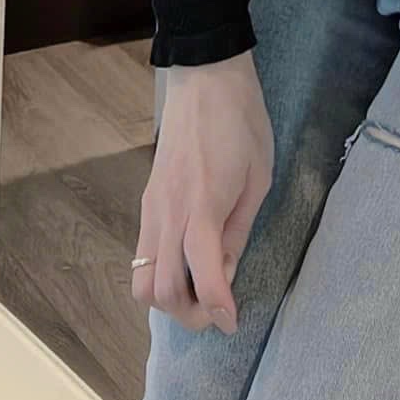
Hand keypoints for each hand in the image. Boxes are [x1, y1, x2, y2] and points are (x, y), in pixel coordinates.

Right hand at [133, 50, 274, 333]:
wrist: (205, 77)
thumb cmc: (242, 122)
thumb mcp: (259, 177)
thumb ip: (238, 230)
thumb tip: (226, 272)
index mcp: (202, 206)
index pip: (203, 275)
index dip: (217, 308)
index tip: (232, 322)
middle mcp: (168, 213)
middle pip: (160, 290)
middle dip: (189, 313)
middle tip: (217, 309)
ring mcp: (151, 207)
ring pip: (141, 279)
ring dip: (168, 298)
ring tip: (200, 289)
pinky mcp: (146, 200)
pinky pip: (142, 254)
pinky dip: (159, 273)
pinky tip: (186, 263)